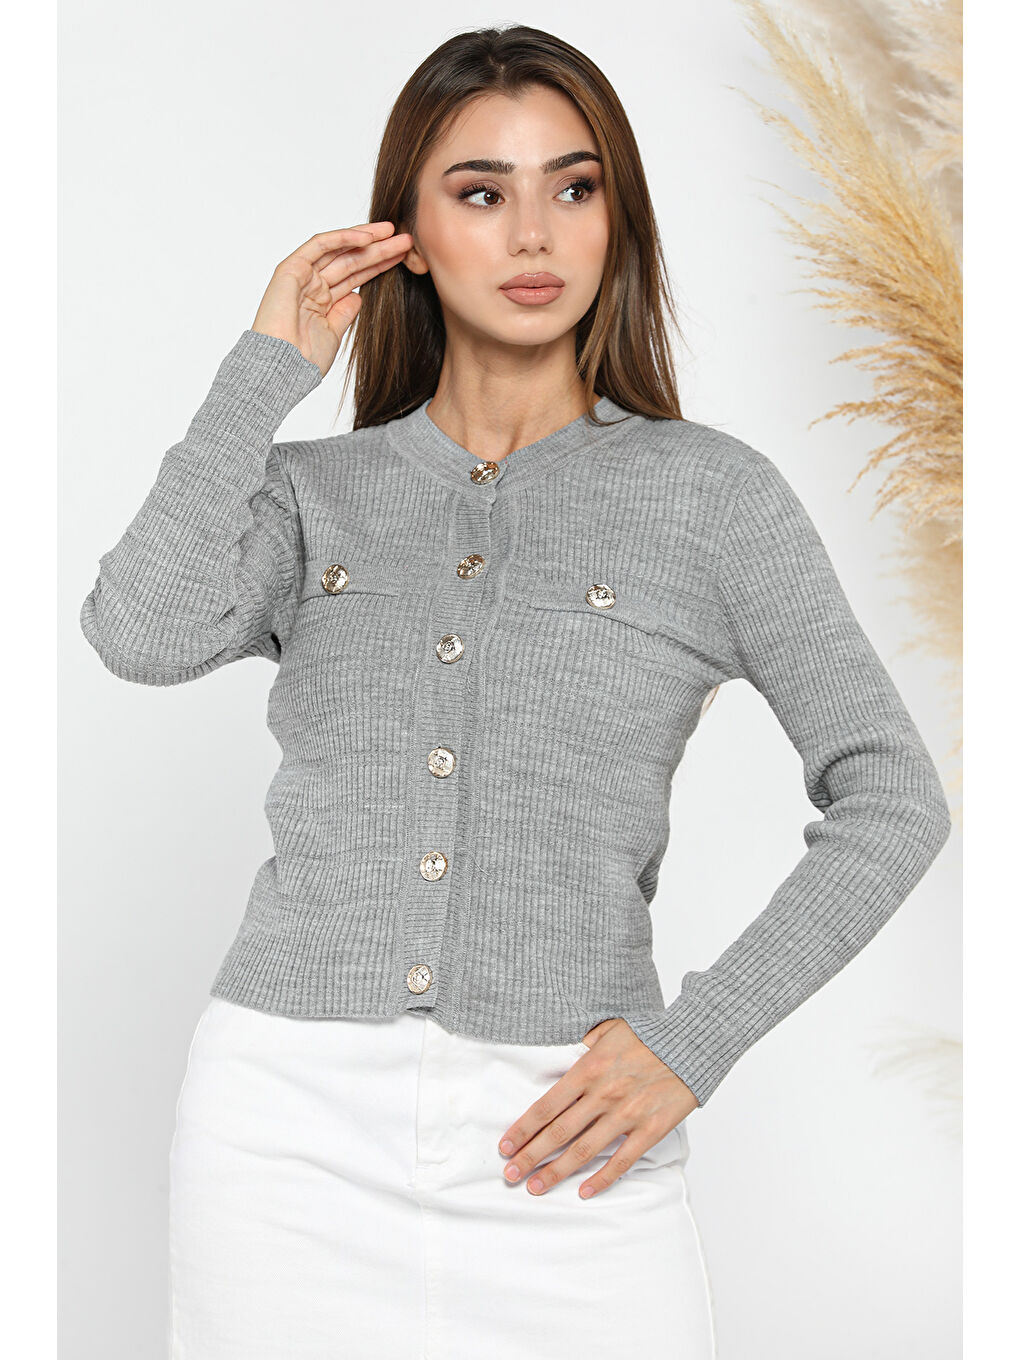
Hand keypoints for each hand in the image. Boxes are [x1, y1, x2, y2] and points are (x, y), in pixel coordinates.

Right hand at [251, 221, 412, 378]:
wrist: (282, 368)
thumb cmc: (303, 360)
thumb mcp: (333, 334)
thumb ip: (344, 312)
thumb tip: (358, 296)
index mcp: (321, 301)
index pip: (355, 276)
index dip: (378, 266)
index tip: (402, 258)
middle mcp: (311, 285)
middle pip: (351, 260)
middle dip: (378, 249)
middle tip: (406, 240)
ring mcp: (301, 275)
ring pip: (339, 249)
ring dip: (366, 238)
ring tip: (392, 230)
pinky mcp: (291, 268)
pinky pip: (321, 245)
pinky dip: (343, 238)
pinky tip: (368, 237)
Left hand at [496, 1017, 698, 1198]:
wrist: (691, 1042)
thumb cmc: (648, 1034)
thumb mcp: (607, 1029)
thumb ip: (583, 1046)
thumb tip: (563, 1054)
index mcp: (588, 1069)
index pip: (546, 1106)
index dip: (523, 1129)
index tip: (505, 1147)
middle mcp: (603, 1094)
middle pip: (558, 1133)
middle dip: (531, 1157)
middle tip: (511, 1176)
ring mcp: (627, 1114)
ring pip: (584, 1151)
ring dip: (557, 1172)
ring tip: (536, 1187)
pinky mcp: (651, 1129)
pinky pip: (622, 1160)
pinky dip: (602, 1178)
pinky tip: (584, 1191)